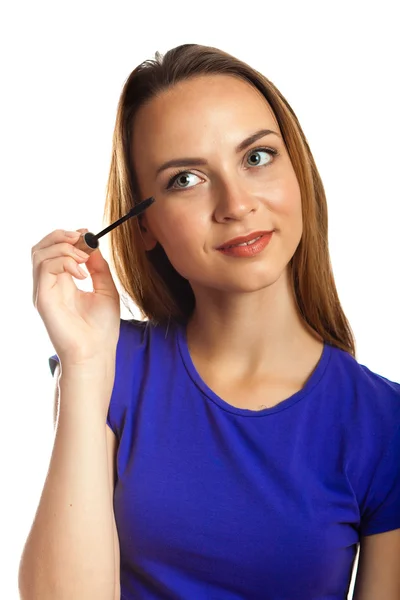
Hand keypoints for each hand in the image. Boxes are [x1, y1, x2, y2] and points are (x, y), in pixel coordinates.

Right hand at [32, 228, 120, 364]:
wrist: (97, 353)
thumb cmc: (102, 328)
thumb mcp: (106, 289)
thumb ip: (98, 267)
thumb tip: (92, 245)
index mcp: (63, 282)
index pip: (54, 249)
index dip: (68, 237)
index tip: (88, 235)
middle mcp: (49, 285)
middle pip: (41, 247)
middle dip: (61, 236)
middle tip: (83, 240)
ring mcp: (44, 291)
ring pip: (39, 253)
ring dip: (64, 248)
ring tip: (84, 260)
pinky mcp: (42, 298)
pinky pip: (44, 267)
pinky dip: (64, 261)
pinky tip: (82, 274)